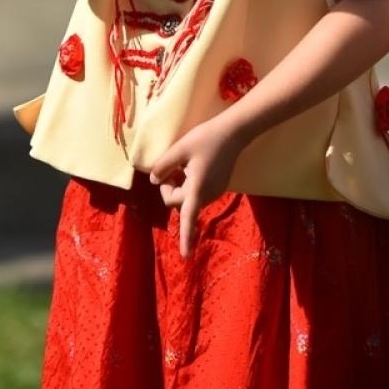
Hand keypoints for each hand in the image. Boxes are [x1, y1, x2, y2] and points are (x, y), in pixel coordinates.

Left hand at [148, 115, 248, 257]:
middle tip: (169, 167)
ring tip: (182, 165)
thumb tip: (154, 180)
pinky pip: (197, 193)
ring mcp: (214, 192)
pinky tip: (192, 166)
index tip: (185, 256)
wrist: (234, 132)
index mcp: (197, 189)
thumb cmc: (206, 138)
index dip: (186, 238)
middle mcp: (207, 195)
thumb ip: (163, 166)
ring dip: (179, 187)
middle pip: (178, 203)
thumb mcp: (179, 149)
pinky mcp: (218, 187)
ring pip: (188, 198)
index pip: (188, 218)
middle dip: (169, 188)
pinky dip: (189, 185)